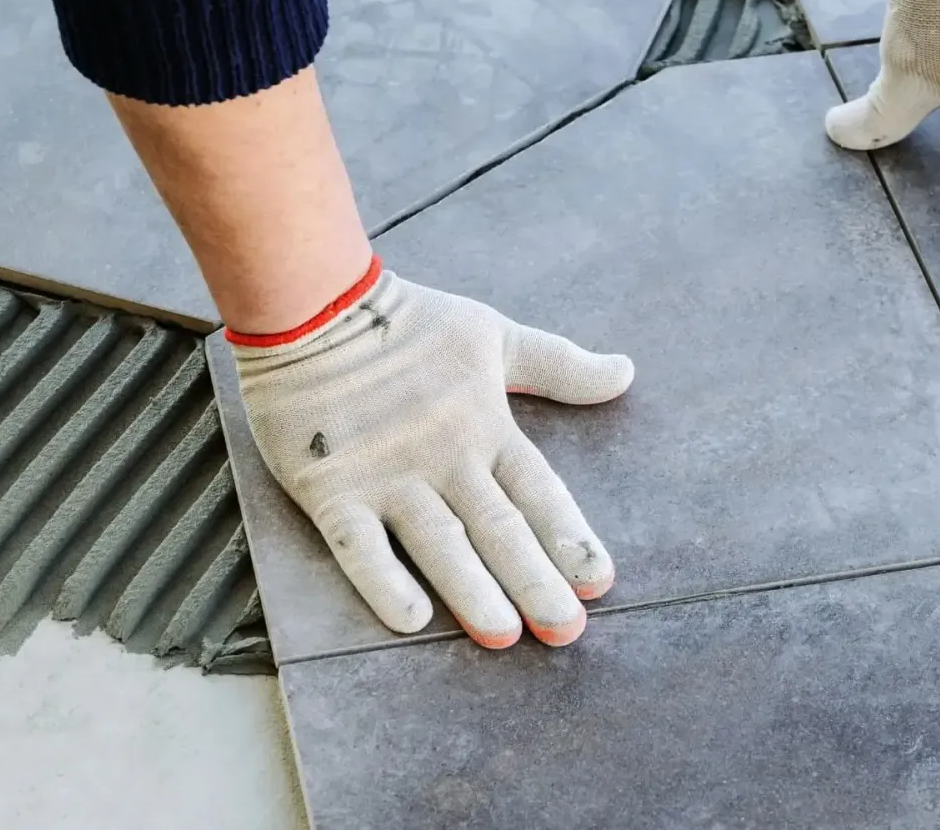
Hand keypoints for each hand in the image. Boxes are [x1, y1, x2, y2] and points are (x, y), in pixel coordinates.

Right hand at [231, 258, 633, 647]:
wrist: (313, 304)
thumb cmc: (407, 322)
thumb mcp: (492, 335)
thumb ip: (557, 364)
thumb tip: (625, 372)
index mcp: (484, 425)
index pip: (537, 491)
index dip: (569, 536)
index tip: (598, 583)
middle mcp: (443, 458)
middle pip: (497, 527)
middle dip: (534, 580)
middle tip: (566, 632)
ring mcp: (387, 476)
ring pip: (437, 542)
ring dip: (471, 590)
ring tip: (503, 635)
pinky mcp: (331, 490)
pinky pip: (358, 544)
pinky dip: (382, 580)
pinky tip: (410, 620)